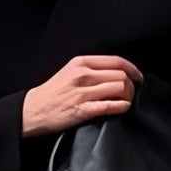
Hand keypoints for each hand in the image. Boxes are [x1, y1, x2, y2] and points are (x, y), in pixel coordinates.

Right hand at [22, 55, 142, 136]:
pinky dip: (121, 107)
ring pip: (119, 89)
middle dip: (132, 86)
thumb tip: (115, 72)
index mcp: (81, 63)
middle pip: (121, 75)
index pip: (116, 61)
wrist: (33, 110)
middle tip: (131, 94)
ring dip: (129, 97)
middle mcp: (83, 75)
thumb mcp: (69, 71)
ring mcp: (82, 92)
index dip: (133, 69)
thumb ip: (90, 69)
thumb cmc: (52, 93)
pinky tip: (122, 109)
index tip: (138, 77)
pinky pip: (110, 106)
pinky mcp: (82, 110)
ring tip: (126, 102)